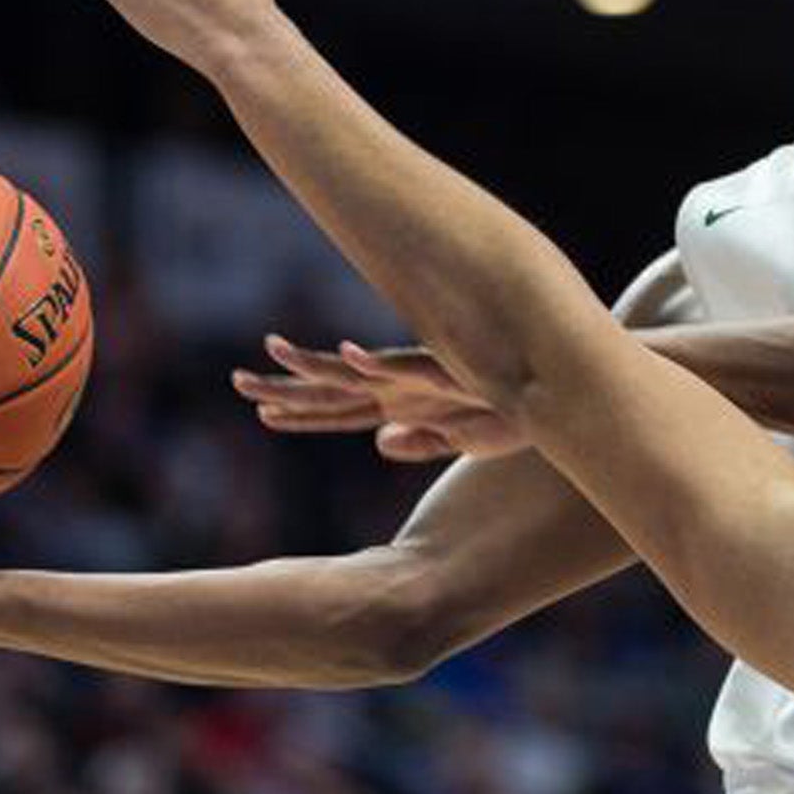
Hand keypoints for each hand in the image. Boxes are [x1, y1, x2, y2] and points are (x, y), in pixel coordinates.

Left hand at [232, 335, 532, 461]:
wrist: (557, 393)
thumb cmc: (514, 413)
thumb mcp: (460, 439)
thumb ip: (420, 441)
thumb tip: (382, 443)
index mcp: (403, 406)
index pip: (339, 414)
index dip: (301, 415)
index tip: (260, 412)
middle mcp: (400, 390)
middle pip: (331, 394)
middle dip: (284, 389)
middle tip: (236, 381)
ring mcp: (418, 381)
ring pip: (355, 376)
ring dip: (313, 366)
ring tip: (273, 349)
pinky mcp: (443, 373)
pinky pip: (404, 367)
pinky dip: (375, 362)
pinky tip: (347, 354)